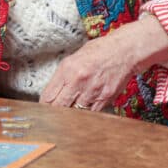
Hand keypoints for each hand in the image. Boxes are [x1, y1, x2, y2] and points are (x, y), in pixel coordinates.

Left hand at [39, 15, 167, 110]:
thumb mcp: (74, 58)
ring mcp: (93, 90)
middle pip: (59, 107)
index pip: (48, 96)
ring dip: (71, 114)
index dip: (44, 106)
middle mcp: (78, 80)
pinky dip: (86, 114)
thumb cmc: (99, 51)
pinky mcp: (105, 97)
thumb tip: (52, 93)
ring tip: (70, 113)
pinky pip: (91, 112)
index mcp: (67, 69)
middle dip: (55, 113)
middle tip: (53, 117)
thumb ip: (63, 75)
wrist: (124, 51)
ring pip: (75, 112)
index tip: (43, 109)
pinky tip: (85, 110)